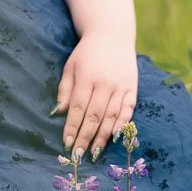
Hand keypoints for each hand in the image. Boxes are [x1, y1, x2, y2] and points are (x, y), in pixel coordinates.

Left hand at [52, 33, 137, 160]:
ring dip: (102, 136)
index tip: (67, 144)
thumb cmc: (86, 52)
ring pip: (111, 116)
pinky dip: (122, 125)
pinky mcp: (132, 88)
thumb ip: (65, 89)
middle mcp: (105, 83)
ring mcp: (120, 86)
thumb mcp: (71, 66)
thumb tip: (59, 112)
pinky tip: (115, 138)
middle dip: (86, 137)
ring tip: (95, 152)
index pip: (78, 108)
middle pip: (94, 116)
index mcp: (87, 77)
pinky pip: (128, 110)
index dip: (72, 127)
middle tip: (79, 156)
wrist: (112, 34)